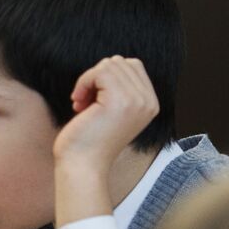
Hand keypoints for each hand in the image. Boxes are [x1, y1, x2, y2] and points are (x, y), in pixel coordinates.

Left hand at [53, 56, 158, 171]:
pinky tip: (78, 103)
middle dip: (96, 77)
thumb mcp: (111, 110)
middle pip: (120, 62)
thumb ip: (118, 89)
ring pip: (110, 65)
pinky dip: (83, 82)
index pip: (132, 66)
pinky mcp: (121, 101)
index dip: (106, 76)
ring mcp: (137, 101)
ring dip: (88, 80)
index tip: (92, 97)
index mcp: (150, 104)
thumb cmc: (89, 139)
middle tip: (84, 100)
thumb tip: (109, 63)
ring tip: (81, 103)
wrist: (83, 166)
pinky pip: (100, 72)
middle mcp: (148, 101)